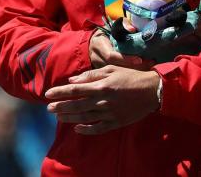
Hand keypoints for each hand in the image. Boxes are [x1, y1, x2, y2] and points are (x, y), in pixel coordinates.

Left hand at [45, 65, 160, 133]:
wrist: (152, 90)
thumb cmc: (131, 76)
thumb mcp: (112, 69)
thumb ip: (91, 75)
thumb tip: (73, 80)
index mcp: (101, 86)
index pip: (75, 90)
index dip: (60, 92)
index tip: (48, 94)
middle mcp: (102, 101)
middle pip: (76, 105)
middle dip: (60, 107)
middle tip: (48, 108)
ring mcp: (109, 113)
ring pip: (84, 118)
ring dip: (69, 118)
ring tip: (59, 117)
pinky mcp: (115, 122)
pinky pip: (97, 128)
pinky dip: (86, 130)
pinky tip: (77, 128)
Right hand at [89, 29, 154, 69]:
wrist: (95, 40)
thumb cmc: (107, 31)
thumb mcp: (114, 24)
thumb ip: (124, 24)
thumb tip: (132, 29)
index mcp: (99, 45)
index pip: (111, 56)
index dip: (125, 59)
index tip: (139, 60)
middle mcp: (97, 58)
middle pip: (115, 67)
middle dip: (132, 67)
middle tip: (149, 64)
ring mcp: (99, 66)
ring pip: (116, 72)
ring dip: (132, 71)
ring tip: (148, 68)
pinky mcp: (103, 71)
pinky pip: (115, 74)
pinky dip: (128, 73)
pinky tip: (141, 71)